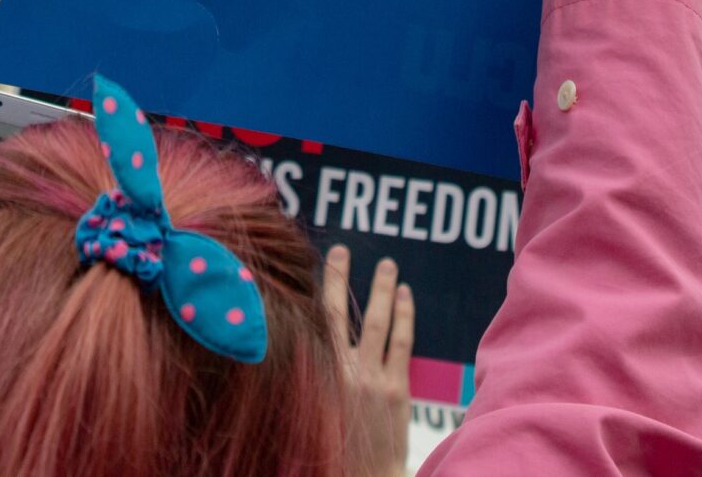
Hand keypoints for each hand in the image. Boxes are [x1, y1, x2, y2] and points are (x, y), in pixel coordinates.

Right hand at [325, 246, 413, 476]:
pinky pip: (402, 342)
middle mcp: (340, 373)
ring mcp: (370, 379)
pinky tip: (405, 294)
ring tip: (387, 265)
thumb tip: (296, 342)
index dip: (312, 292)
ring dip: (380, 289)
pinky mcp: (395, 388)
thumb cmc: (332, 450)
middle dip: (336, 278)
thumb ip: (306, 377)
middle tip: (340, 250)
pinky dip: (404, 315)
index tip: (312, 267)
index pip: (311, 323)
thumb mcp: (308, 411)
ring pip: (375, 322)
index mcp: (314, 376)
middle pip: (336, 314)